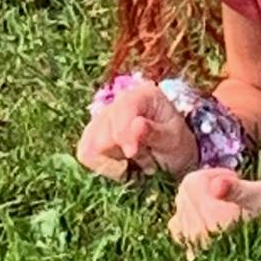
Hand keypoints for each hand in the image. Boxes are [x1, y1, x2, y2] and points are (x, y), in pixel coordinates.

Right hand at [77, 80, 198, 180]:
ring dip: (112, 161)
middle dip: (121, 152)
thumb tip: (135, 125)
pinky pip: (85, 154)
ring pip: (90, 145)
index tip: (132, 153)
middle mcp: (119, 102)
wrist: (173, 157)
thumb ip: (154, 132)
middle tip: (144, 158)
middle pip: (102, 131)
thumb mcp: (173, 139)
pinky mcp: (93, 136)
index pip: (122, 109)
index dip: (123, 133)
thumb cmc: (176, 144)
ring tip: (133, 161)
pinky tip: (120, 166)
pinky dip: (101, 166)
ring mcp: (103, 119)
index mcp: (143, 95)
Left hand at [168, 168, 260, 250]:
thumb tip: (217, 186)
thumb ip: (237, 190)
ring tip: (223, 206)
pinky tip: (212, 220)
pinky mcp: (194, 256)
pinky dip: (190, 219)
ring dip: (197, 203)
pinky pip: (178, 228)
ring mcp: (194, 250)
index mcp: (212, 224)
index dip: (213, 174)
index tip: (235, 179)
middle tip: (232, 192)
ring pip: (179, 211)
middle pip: (184, 195)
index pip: (192, 183)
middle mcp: (198, 241)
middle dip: (205, 187)